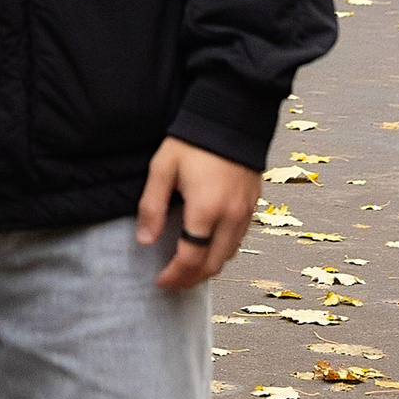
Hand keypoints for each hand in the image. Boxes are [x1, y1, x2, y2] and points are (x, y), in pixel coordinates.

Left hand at [136, 138, 262, 291]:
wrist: (232, 115)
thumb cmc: (194, 139)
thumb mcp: (163, 168)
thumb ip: (152, 207)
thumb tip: (145, 240)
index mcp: (206, 210)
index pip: (190, 259)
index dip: (174, 276)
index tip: (160, 281)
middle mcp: (230, 217)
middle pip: (213, 265)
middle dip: (191, 280)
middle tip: (172, 282)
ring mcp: (246, 212)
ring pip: (229, 256)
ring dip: (208, 268)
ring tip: (187, 269)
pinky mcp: (253, 205)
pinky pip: (239, 240)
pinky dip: (222, 252)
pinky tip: (208, 247)